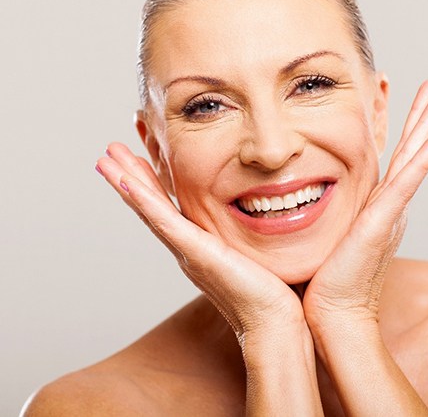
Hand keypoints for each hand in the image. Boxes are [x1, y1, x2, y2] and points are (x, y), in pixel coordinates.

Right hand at [95, 144, 304, 340]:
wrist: (274, 322)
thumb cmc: (271, 291)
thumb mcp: (252, 251)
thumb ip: (245, 235)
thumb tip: (261, 214)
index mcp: (199, 245)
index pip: (169, 207)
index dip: (152, 182)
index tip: (140, 157)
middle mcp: (187, 248)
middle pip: (151, 206)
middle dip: (130, 177)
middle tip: (111, 151)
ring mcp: (188, 251)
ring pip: (150, 211)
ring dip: (127, 183)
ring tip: (107, 158)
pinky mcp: (197, 254)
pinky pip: (165, 223)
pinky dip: (144, 201)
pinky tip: (127, 182)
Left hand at [303, 79, 427, 326]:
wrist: (329, 314)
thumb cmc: (322, 279)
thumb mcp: (325, 235)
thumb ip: (321, 213)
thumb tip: (298, 199)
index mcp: (371, 207)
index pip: (388, 158)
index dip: (399, 128)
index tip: (400, 99)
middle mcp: (385, 207)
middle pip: (407, 153)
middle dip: (420, 119)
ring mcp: (386, 215)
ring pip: (411, 162)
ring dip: (424, 129)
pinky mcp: (380, 227)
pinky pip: (402, 189)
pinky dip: (417, 166)